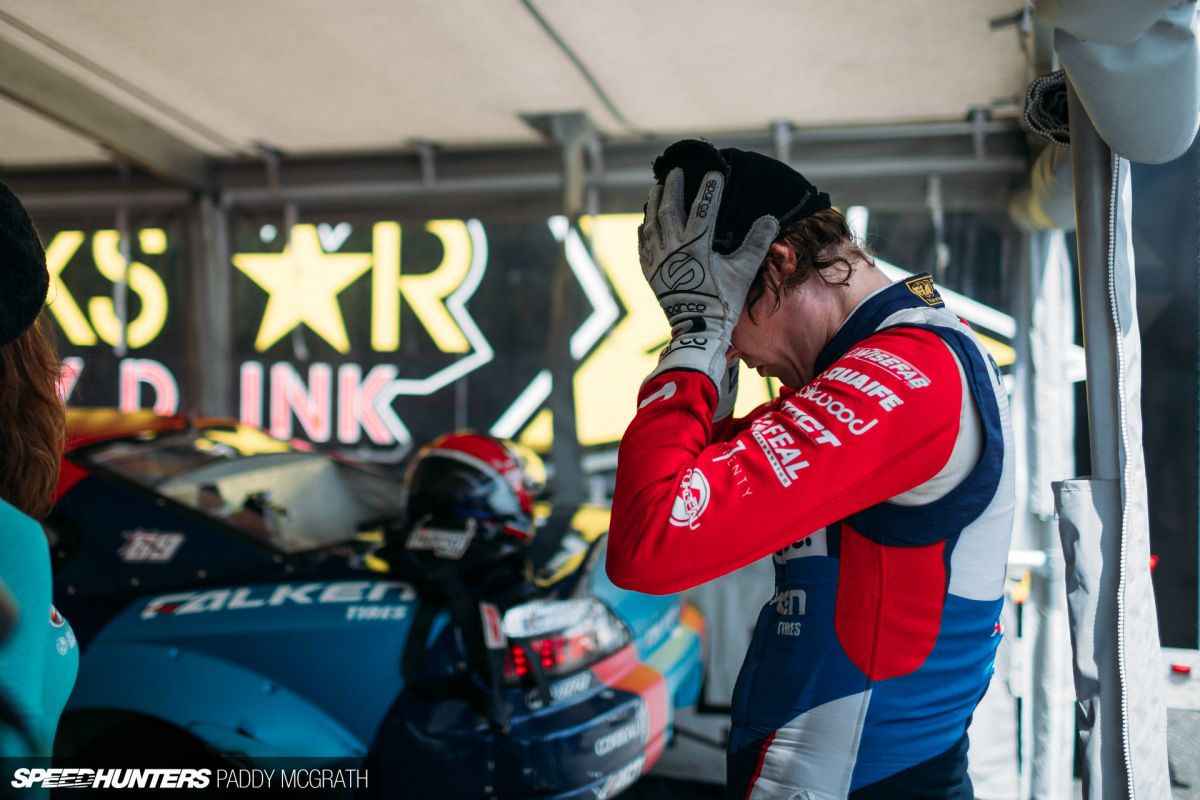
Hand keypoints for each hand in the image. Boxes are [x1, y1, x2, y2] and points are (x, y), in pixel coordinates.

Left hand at [639, 168, 777, 417]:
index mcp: (697, 245)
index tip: (715, 172)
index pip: (703, 208)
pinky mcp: (651, 273)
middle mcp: (673, 248)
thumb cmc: (722, 302)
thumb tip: (771, 219)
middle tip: (675, 171)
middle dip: (672, 187)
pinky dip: (645, 230)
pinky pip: (643, 244)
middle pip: (669, 208)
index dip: (710, 188)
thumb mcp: (743, 272)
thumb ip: (757, 243)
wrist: (697, 331)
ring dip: (653, 203)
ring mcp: (658, 260)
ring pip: (651, 223)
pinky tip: (646, 222)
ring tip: (656, 189)